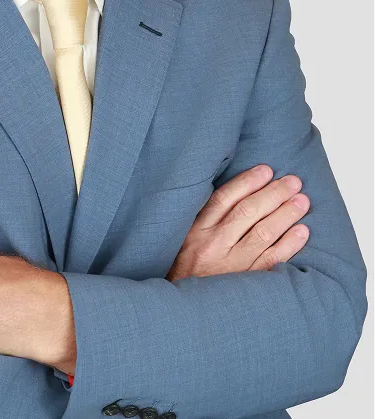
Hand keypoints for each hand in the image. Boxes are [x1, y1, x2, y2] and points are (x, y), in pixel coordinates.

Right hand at [165, 164, 309, 281]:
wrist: (182, 314)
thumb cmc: (184, 272)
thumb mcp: (182, 241)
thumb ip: (204, 220)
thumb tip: (236, 194)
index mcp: (195, 231)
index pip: (224, 199)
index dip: (247, 182)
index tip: (266, 170)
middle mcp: (213, 246)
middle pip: (248, 212)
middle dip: (273, 194)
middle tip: (293, 182)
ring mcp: (231, 266)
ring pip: (263, 233)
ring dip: (286, 214)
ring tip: (302, 201)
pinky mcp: (246, 284)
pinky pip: (272, 260)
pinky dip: (289, 244)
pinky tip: (302, 232)